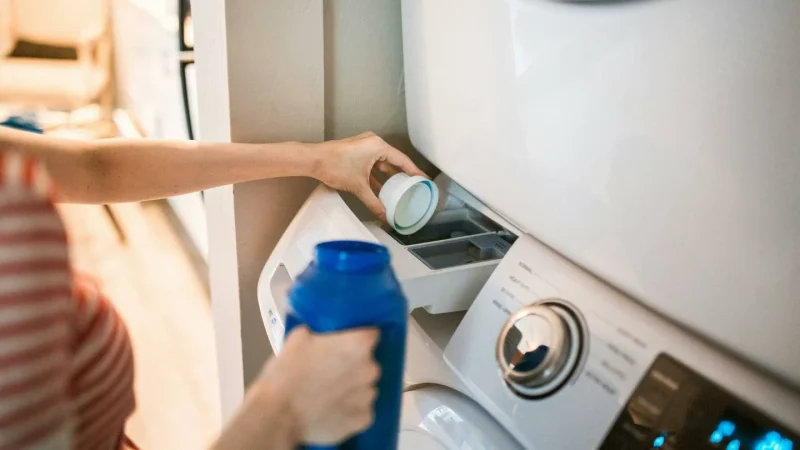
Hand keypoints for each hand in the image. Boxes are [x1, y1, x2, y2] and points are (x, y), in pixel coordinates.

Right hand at [264, 326, 380, 444]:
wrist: (278, 414)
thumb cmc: (287, 373)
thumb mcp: (297, 338)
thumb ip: (317, 333)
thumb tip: (319, 335)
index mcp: (358, 345)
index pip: (371, 335)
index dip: (356, 338)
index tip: (344, 345)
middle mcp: (370, 369)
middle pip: (368, 364)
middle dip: (353, 366)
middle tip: (331, 371)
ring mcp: (368, 396)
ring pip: (365, 388)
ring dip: (353, 389)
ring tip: (329, 394)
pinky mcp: (363, 420)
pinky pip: (362, 411)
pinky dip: (350, 410)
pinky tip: (332, 410)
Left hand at [312, 132, 426, 220]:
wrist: (313, 160)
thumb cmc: (334, 166)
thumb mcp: (358, 187)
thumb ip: (374, 202)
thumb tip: (385, 216)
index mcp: (378, 146)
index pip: (403, 160)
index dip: (415, 171)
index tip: (424, 180)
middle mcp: (373, 143)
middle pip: (393, 162)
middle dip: (402, 176)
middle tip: (414, 187)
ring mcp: (364, 147)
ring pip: (382, 164)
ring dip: (389, 177)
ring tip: (399, 190)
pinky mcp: (357, 152)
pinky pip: (373, 164)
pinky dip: (377, 176)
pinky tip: (382, 189)